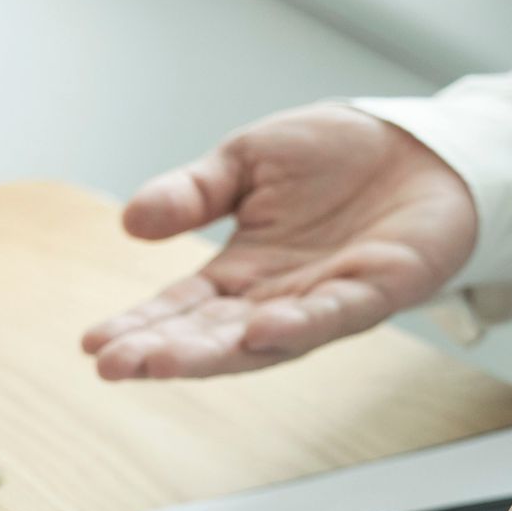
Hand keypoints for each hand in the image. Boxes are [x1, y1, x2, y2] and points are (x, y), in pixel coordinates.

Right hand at [81, 104, 475, 378]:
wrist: (418, 144)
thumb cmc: (338, 158)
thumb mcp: (247, 162)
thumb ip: (193, 194)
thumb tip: (131, 220)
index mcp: (243, 273)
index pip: (181, 308)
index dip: (139, 327)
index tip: (93, 345)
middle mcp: (279, 298)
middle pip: (213, 335)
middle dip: (164, 352)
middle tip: (115, 366)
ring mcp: (326, 300)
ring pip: (266, 338)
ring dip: (217, 353)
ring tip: (169, 360)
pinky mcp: (378, 289)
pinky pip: (335, 313)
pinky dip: (301, 324)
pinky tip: (262, 330)